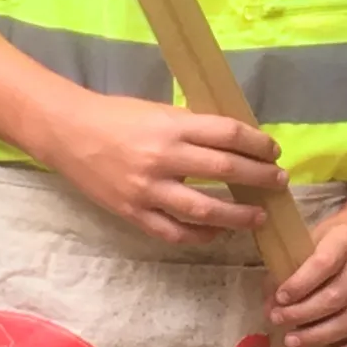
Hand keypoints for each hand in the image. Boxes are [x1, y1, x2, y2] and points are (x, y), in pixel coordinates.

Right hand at [51, 91, 284, 244]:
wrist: (68, 132)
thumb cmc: (116, 116)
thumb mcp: (159, 111)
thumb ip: (192, 128)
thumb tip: (234, 143)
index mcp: (172, 125)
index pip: (228, 134)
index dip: (257, 144)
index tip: (272, 151)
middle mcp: (163, 157)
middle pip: (224, 170)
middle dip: (259, 177)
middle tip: (278, 182)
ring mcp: (148, 190)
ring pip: (205, 209)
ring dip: (238, 214)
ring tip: (258, 216)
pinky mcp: (133, 213)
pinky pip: (174, 232)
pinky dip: (200, 235)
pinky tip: (216, 232)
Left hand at [266, 204, 346, 346]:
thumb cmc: (345, 233)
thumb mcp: (318, 234)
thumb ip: (295, 264)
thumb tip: (270, 299)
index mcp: (346, 241)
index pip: (323, 264)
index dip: (300, 284)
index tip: (279, 298)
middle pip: (336, 297)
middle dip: (303, 314)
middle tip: (278, 321)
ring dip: (320, 336)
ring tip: (293, 341)